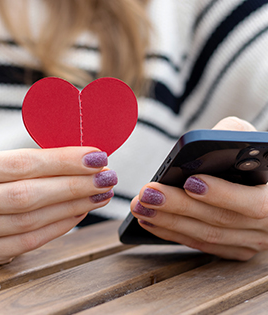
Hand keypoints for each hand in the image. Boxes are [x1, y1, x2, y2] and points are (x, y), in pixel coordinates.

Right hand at [0, 146, 116, 264]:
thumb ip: (23, 163)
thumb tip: (74, 158)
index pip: (21, 163)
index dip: (63, 160)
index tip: (97, 156)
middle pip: (28, 195)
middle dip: (74, 185)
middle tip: (108, 176)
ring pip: (29, 221)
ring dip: (72, 206)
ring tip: (101, 193)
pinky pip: (25, 243)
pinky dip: (57, 227)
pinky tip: (79, 212)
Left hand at [131, 117, 267, 260]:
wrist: (262, 184)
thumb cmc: (253, 157)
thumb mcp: (249, 140)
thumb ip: (233, 135)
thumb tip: (203, 142)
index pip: (252, 202)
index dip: (221, 194)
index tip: (189, 181)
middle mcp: (267, 226)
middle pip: (219, 220)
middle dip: (178, 206)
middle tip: (147, 194)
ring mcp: (250, 241)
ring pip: (206, 235)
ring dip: (169, 222)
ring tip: (140, 207)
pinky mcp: (234, 248)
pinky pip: (201, 244)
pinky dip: (173, 233)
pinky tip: (150, 221)